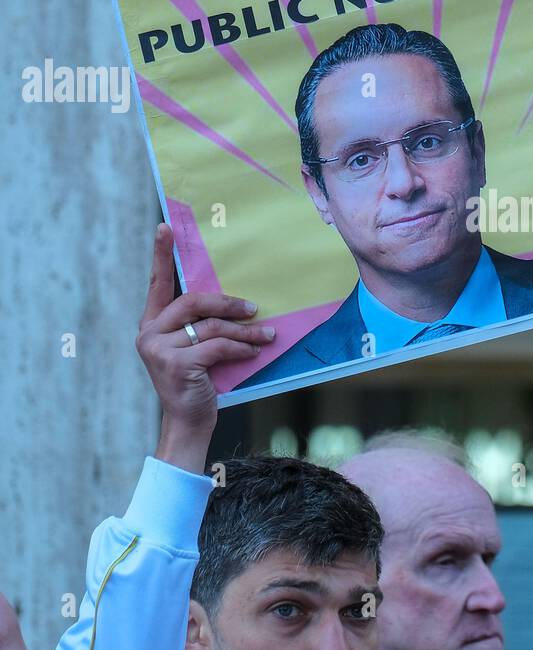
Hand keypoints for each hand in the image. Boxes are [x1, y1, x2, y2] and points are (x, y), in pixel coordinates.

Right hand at [136, 224, 275, 471]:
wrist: (189, 423)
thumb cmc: (197, 382)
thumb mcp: (195, 348)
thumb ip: (200, 324)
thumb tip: (235, 301)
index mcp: (152, 324)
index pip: (157, 284)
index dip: (162, 255)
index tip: (165, 227)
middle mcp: (149, 333)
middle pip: (193, 301)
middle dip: (229, 303)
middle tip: (254, 308)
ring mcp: (159, 349)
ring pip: (211, 326)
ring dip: (245, 331)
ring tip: (267, 335)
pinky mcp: (176, 364)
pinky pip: (218, 345)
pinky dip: (242, 347)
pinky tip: (255, 351)